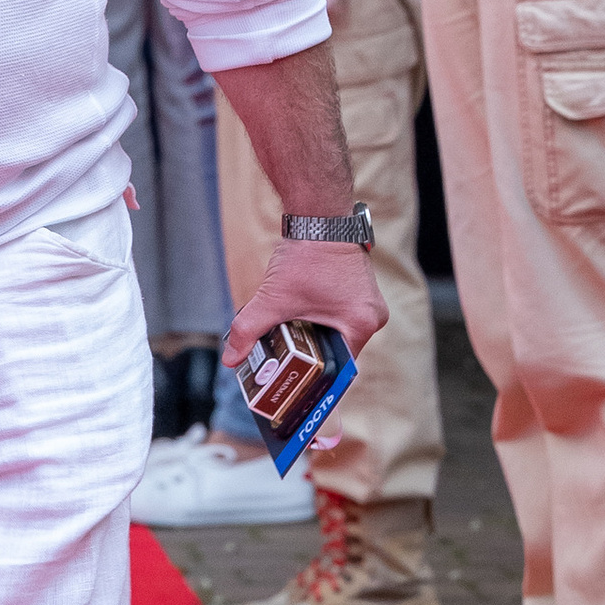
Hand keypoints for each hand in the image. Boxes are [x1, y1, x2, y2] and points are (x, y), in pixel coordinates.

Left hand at [219, 234, 386, 372]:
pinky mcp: (362, 290)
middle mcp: (373, 316)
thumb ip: (249, 330)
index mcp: (361, 324)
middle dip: (312, 358)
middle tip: (287, 369)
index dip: (316, 378)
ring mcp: (370, 302)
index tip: (297, 388)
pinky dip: (322, 321)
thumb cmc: (306, 255)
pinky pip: (342, 317)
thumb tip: (231, 359)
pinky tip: (301, 322)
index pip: (340, 368)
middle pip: (339, 351)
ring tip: (291, 345)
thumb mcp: (274, 298)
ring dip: (316, 338)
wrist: (319, 215)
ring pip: (339, 333)